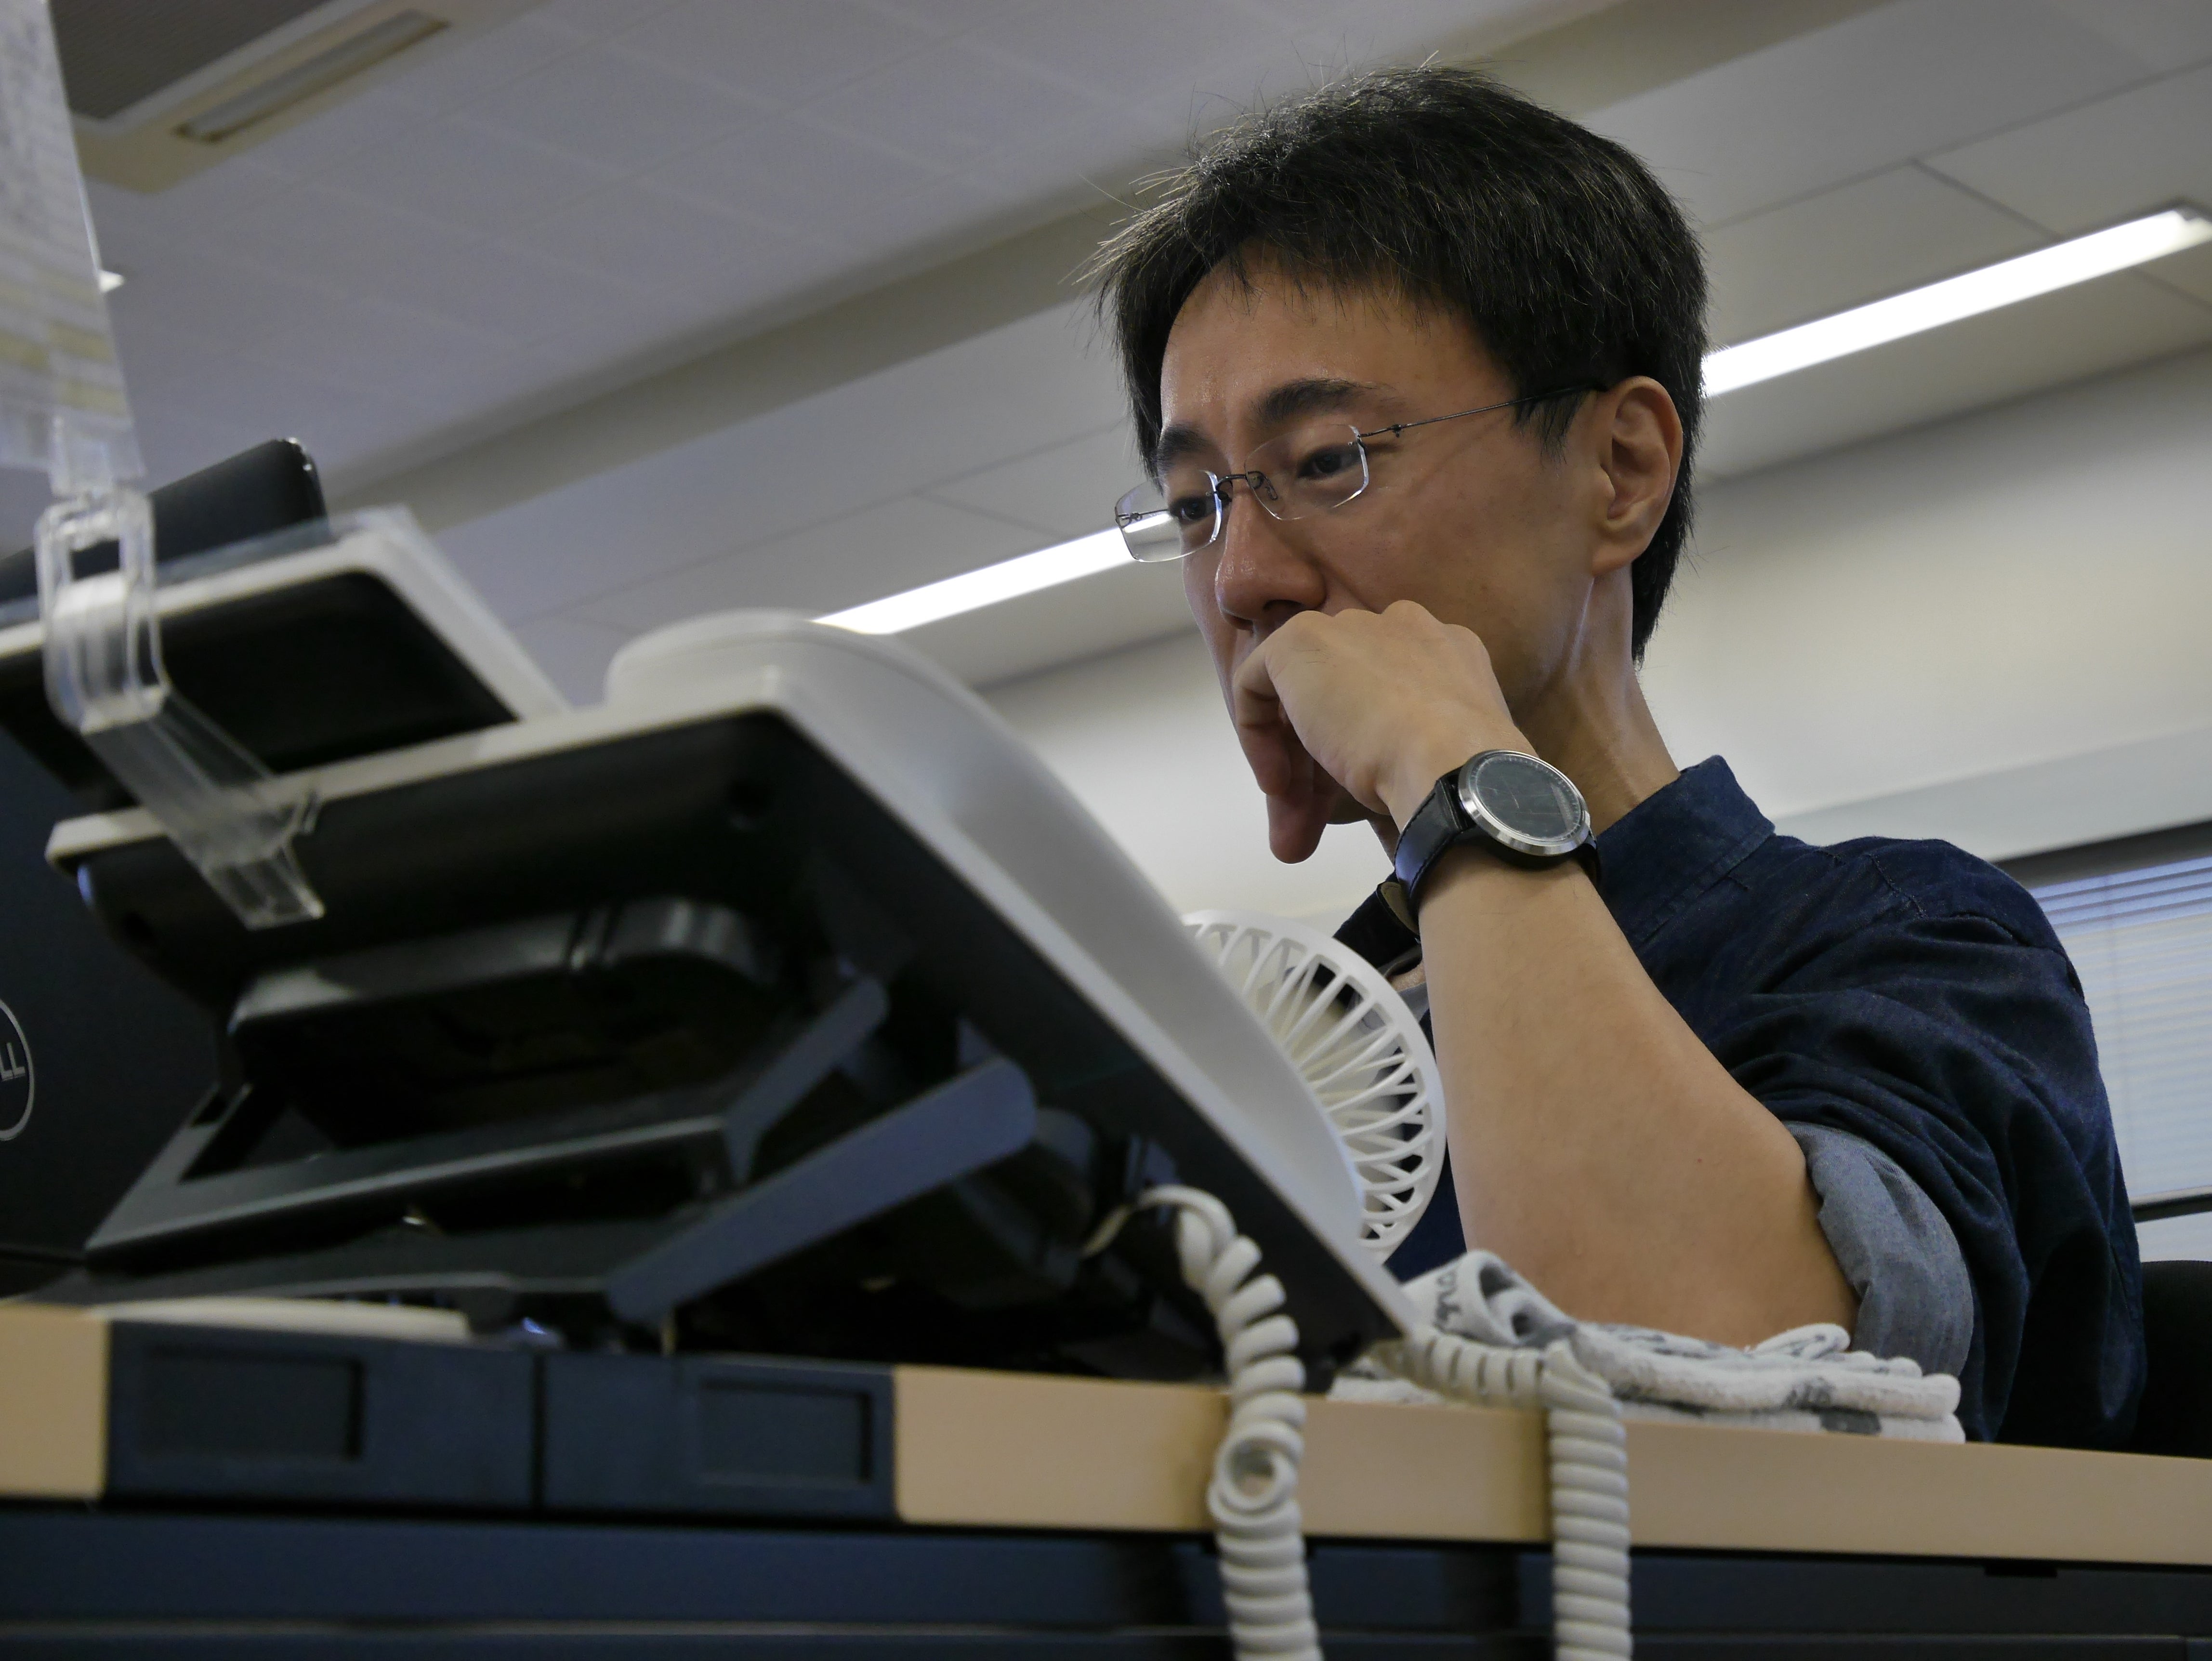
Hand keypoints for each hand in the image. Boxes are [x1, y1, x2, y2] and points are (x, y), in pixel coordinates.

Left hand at [1229, 601, 1527, 861]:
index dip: (1359, 748)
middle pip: (1340, 693)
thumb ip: (1402, 754)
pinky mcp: (1302, 638)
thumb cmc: (1456, 777)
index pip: (1383, 692)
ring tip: (1293, 830)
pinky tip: (1277, 786)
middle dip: (1320, 769)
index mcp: (1445, 651)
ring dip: (1294, 765)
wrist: (1454, 766)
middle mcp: (1400, 627)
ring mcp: (1352, 627)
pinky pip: (1258, 683)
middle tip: (1311, 826)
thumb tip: (1377, 799)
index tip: (1354, 803)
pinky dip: (1258, 737)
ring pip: (1304, 694)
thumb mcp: (1430, 759)